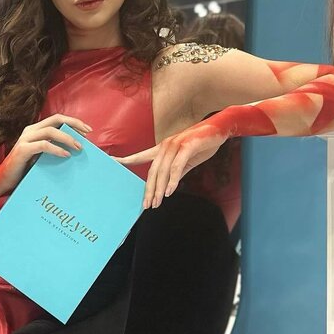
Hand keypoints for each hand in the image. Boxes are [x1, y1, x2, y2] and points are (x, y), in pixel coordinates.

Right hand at [0, 114, 92, 193]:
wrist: (4, 180)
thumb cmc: (25, 169)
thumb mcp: (42, 156)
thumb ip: (54, 149)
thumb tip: (76, 150)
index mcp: (36, 129)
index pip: (57, 119)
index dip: (73, 121)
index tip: (88, 131)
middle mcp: (30, 130)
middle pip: (56, 119)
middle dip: (74, 124)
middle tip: (87, 135)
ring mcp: (25, 139)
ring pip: (51, 131)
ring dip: (67, 137)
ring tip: (78, 147)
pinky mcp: (23, 150)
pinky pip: (43, 145)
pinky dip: (56, 149)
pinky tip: (66, 155)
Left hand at [114, 120, 228, 208]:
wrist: (220, 128)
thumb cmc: (203, 143)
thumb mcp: (187, 160)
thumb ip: (176, 172)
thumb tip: (168, 186)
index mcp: (163, 148)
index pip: (141, 156)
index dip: (127, 160)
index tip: (113, 163)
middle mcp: (166, 146)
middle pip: (152, 171)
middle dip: (149, 189)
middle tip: (146, 205)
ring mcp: (176, 145)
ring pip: (163, 171)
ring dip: (160, 189)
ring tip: (157, 202)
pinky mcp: (187, 146)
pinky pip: (177, 167)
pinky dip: (173, 180)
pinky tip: (170, 191)